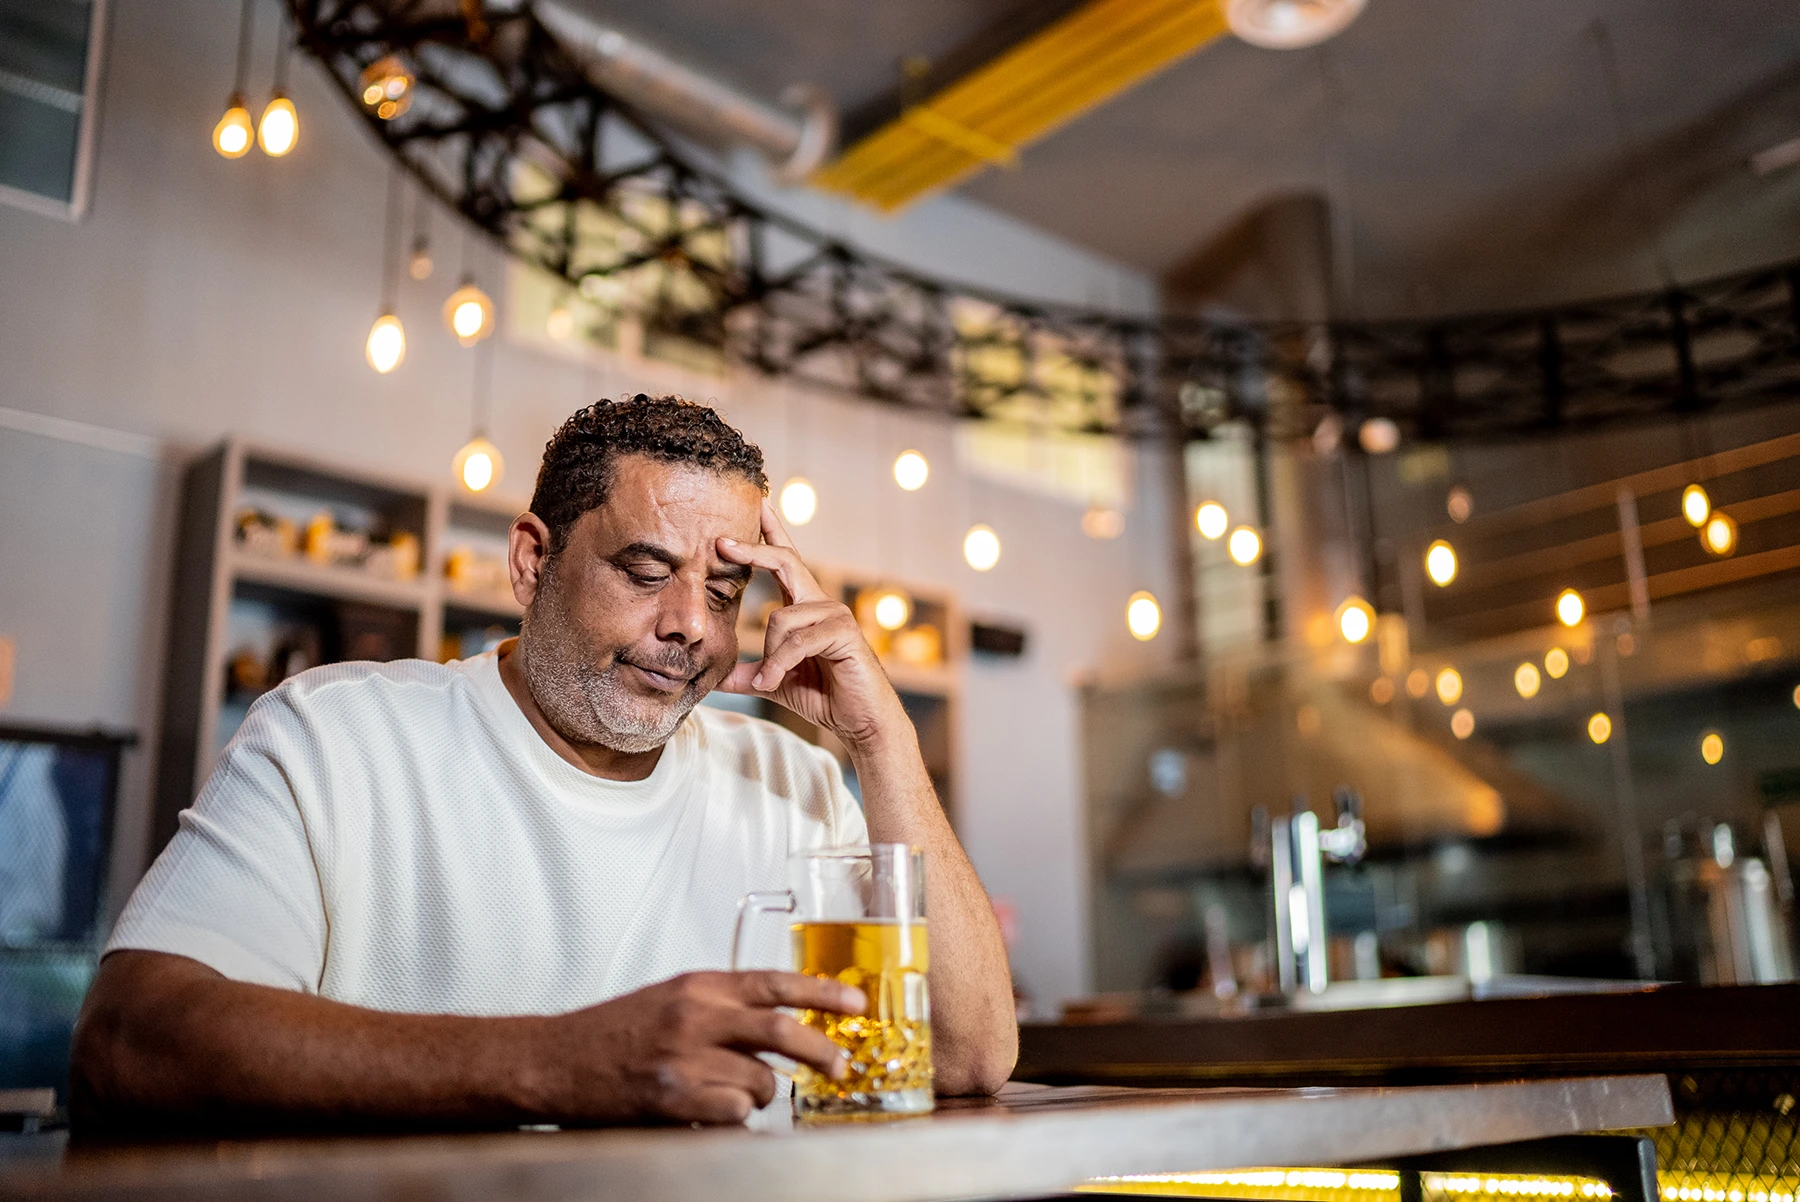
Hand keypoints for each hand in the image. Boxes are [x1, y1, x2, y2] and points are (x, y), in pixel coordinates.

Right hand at [534, 971, 864, 1124]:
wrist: (554, 1060)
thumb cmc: (612, 1032)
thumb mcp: (672, 998)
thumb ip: (723, 1004)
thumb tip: (783, 1021)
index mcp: (699, 985)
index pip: (775, 982)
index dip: (823, 993)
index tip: (856, 1005)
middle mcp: (696, 1017)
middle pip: (783, 1031)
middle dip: (822, 1051)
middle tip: (839, 1066)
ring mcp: (685, 1059)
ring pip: (762, 1081)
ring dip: (763, 1094)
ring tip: (734, 1092)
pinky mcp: (673, 1099)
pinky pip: (735, 1113)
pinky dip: (735, 1117)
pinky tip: (711, 1110)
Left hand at [716, 500, 905, 749]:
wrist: (861, 722)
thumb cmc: (825, 697)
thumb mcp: (775, 682)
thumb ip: (749, 675)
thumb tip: (716, 678)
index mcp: (805, 607)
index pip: (786, 560)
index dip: (769, 534)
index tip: (755, 506)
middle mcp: (821, 603)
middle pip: (786, 562)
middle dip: (753, 550)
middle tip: (720, 543)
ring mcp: (835, 615)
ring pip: (781, 617)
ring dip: (769, 655)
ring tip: (767, 681)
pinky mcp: (844, 633)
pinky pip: (798, 640)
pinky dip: (780, 663)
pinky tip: (774, 681)